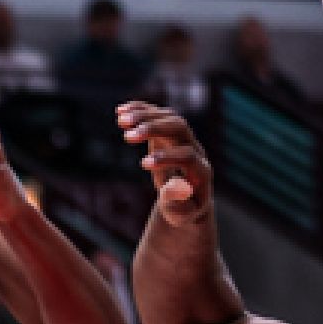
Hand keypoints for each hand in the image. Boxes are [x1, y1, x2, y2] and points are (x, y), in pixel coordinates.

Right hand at [119, 102, 212, 227]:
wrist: (186, 199)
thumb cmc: (182, 209)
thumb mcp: (179, 214)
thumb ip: (176, 202)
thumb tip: (174, 186)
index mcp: (202, 171)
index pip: (188, 156)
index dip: (167, 158)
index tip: (143, 164)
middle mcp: (195, 148)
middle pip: (180, 127)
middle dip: (154, 128)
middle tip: (127, 136)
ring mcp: (184, 137)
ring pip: (168, 116)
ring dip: (144, 115)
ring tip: (120, 119)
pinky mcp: (169, 131)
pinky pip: (158, 114)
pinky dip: (140, 110)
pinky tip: (120, 111)